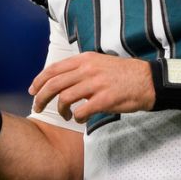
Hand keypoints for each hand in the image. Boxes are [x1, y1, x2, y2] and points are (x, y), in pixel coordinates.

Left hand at [28, 52, 154, 122]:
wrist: (147, 80)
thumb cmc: (123, 74)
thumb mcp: (99, 62)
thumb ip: (80, 69)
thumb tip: (61, 79)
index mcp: (85, 59)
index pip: (53, 69)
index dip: (39, 81)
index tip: (33, 91)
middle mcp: (88, 69)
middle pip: (54, 84)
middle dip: (41, 98)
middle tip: (37, 107)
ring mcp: (96, 84)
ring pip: (64, 98)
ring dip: (60, 110)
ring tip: (64, 115)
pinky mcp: (104, 99)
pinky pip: (81, 111)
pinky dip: (76, 117)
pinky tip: (79, 119)